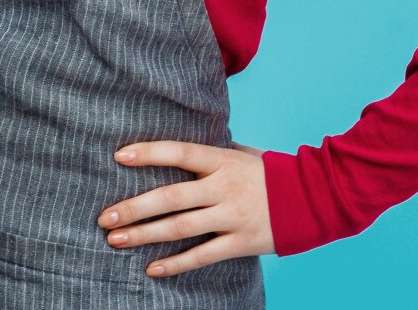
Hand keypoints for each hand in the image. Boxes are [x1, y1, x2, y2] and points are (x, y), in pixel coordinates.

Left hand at [98, 140, 274, 278]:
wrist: (313, 199)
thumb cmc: (270, 172)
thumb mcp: (242, 153)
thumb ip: (211, 153)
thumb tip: (178, 148)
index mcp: (222, 160)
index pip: (179, 151)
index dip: (148, 153)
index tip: (118, 156)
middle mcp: (224, 187)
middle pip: (171, 196)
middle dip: (133, 207)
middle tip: (104, 217)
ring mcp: (232, 216)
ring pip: (180, 227)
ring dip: (144, 235)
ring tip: (115, 240)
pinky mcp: (241, 242)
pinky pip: (202, 256)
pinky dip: (176, 263)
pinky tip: (151, 268)